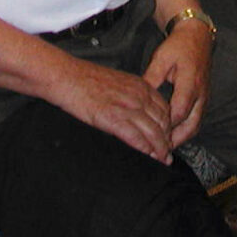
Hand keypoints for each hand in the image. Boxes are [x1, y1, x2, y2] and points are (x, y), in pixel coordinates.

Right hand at [48, 54, 175, 162]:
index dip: (169, 127)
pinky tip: (147, 156)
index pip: (165, 109)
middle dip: (166, 140)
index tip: (167, 138)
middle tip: (166, 152)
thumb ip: (132, 96)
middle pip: (163, 122)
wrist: (67, 77)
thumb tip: (138, 114)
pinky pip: (136, 137)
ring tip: (160, 159)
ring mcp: (127, 107)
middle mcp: (138, 95)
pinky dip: (145, 149)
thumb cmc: (86, 80)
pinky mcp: (114, 118)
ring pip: (154, 132)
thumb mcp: (118, 83)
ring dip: (159, 149)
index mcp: (140, 86)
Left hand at [143, 21, 213, 149]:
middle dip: (176, 139)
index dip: (167, 126)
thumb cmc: (179, 46)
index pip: (179, 111)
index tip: (153, 135)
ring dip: (182, 137)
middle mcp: (200, 93)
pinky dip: (186, 129)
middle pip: (191, 125)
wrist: (198, 37)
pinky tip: (173, 134)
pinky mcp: (203, 98)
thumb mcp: (161, 58)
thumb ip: (151, 78)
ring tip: (165, 146)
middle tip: (160, 149)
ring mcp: (204, 97)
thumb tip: (138, 97)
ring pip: (196, 125)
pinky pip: (196, 119)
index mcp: (190, 82)